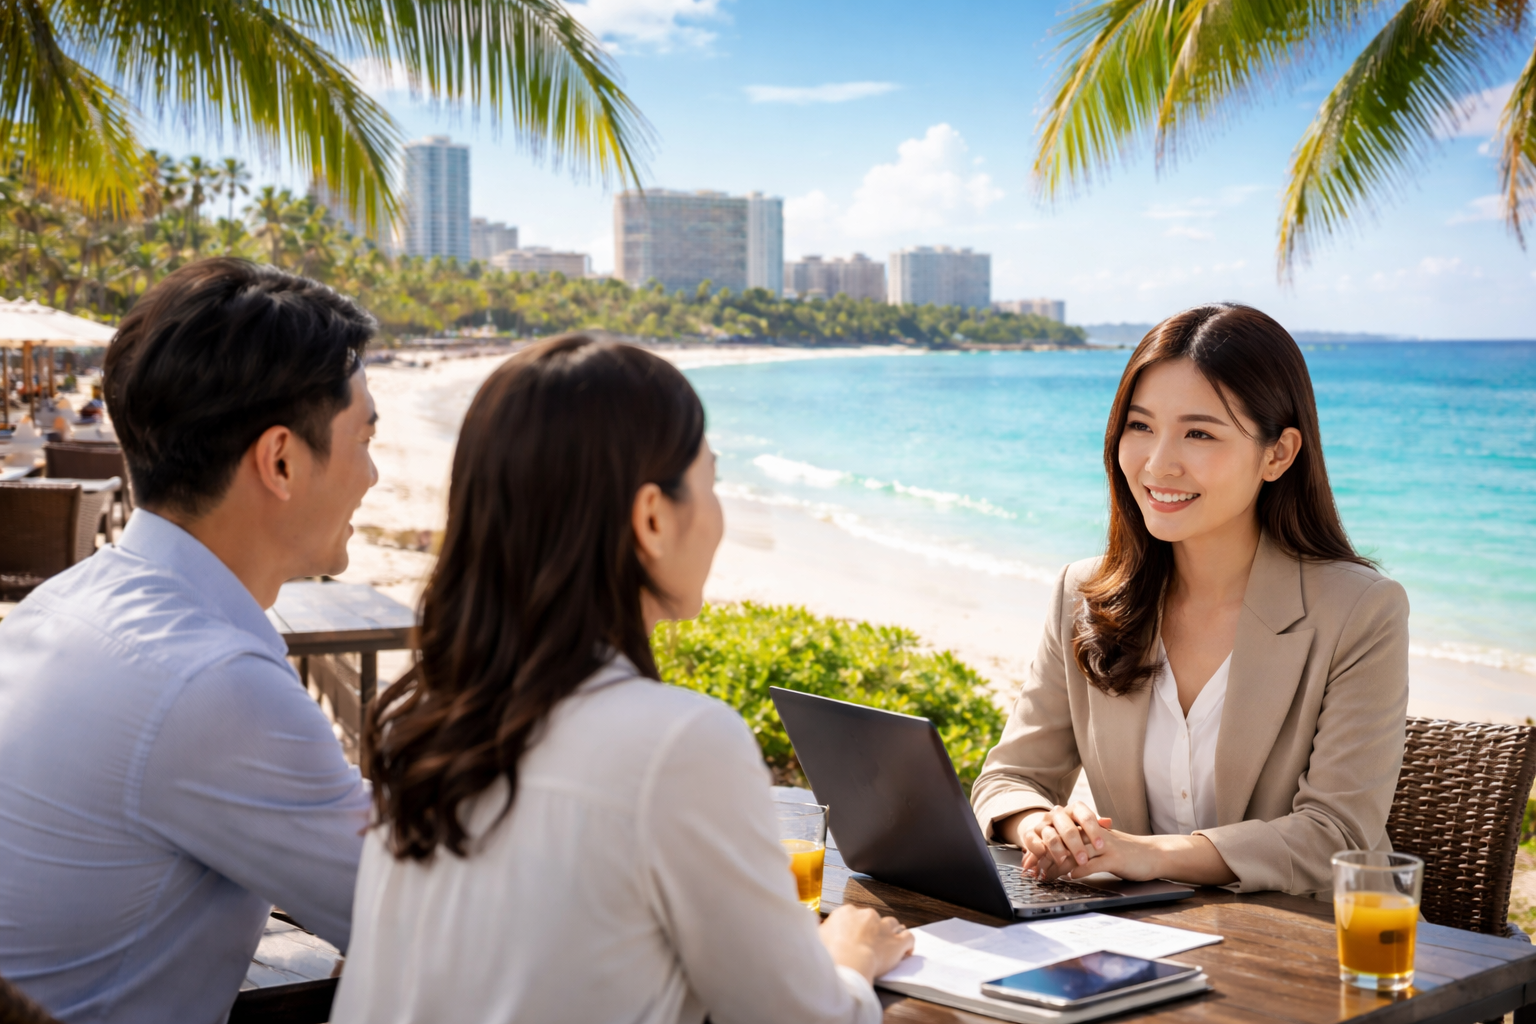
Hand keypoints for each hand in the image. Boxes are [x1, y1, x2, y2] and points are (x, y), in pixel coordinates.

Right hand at [818, 904, 914, 982]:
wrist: (849, 962)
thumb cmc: (831, 953)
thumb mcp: (817, 937)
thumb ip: (821, 930)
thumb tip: (818, 928)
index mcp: (847, 912)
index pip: (854, 915)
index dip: (855, 926)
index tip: (854, 936)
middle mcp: (867, 915)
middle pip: (874, 919)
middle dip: (873, 930)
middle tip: (869, 944)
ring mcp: (884, 927)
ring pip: (893, 924)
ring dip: (892, 932)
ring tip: (889, 944)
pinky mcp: (898, 941)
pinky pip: (909, 938)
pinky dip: (909, 944)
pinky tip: (907, 951)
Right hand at [1011, 803, 1112, 878]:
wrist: (1045, 826)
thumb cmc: (1070, 828)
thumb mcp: (1084, 825)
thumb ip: (1097, 825)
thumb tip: (1108, 822)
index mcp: (1073, 810)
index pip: (1085, 816)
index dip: (1094, 831)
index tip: (1101, 846)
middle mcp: (1057, 814)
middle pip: (1068, 829)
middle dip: (1077, 846)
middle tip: (1084, 860)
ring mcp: (1043, 824)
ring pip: (1051, 837)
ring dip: (1058, 851)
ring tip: (1064, 863)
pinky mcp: (1030, 833)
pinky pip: (1032, 841)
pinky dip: (1038, 849)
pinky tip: (1044, 857)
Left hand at [1018, 817, 1238, 887]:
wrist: (1153, 855)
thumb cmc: (1124, 855)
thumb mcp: (1099, 849)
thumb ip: (1080, 852)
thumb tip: (1056, 863)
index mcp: (1087, 831)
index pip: (1058, 837)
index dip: (1040, 850)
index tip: (1027, 863)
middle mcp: (1092, 835)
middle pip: (1061, 843)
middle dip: (1043, 857)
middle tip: (1030, 871)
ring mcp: (1103, 845)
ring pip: (1075, 852)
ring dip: (1057, 865)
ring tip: (1045, 876)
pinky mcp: (1115, 857)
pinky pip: (1094, 863)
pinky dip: (1081, 870)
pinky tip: (1070, 877)